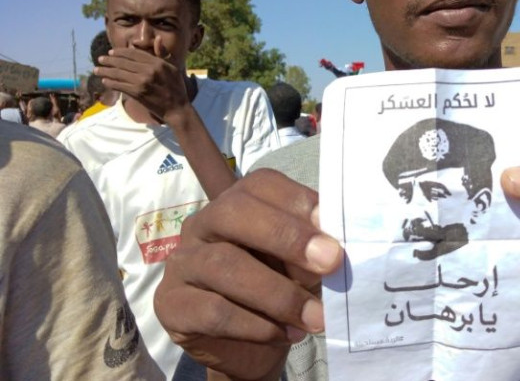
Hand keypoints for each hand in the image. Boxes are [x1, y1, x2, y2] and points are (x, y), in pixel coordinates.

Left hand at [94, 36, 188, 121]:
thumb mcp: (173, 68)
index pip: (135, 54)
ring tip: (97, 70)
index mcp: (158, 63)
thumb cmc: (176, 88)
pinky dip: (111, 83)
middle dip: (109, 60)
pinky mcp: (138, 93)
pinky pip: (120, 85)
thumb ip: (163, 53)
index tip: (111, 52)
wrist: (177, 109)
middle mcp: (149, 70)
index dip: (121, 52)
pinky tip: (105, 81)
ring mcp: (143, 82)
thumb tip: (157, 38)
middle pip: (124, 62)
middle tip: (100, 59)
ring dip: (106, 71)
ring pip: (119, 73)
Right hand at [154, 169, 342, 379]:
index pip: (261, 184)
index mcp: (237, 202)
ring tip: (317, 317)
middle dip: (287, 236)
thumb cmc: (280, 289)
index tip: (333, 229)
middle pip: (234, 212)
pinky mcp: (171, 305)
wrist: (250, 348)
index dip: (298, 202)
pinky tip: (285, 334)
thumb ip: (312, 250)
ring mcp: (182, 262)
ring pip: (225, 265)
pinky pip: (214, 311)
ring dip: (280, 294)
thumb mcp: (301, 265)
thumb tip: (334, 248)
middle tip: (331, 262)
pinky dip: (256, 325)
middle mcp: (202, 223)